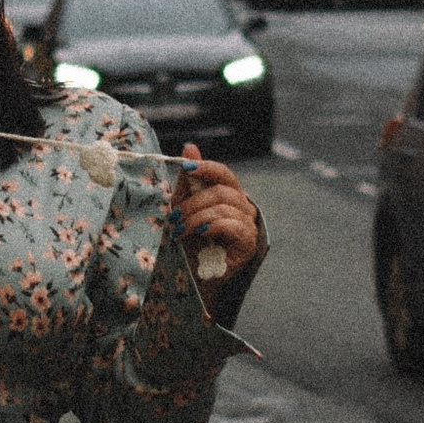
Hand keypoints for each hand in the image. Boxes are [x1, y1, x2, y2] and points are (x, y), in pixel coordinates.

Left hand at [172, 150, 264, 306]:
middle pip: (221, 190)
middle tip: (173, 218)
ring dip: (196, 218)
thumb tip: (189, 146)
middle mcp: (243, 206)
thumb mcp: (183, 206)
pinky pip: (233, 225)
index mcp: (228, 194)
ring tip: (180, 231)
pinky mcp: (249, 243)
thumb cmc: (189, 241)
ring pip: (224, 207)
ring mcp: (248, 224)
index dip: (206, 167)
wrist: (192, 276)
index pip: (223, 173)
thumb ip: (189, 180)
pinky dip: (213, 226)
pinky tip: (201, 234)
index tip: (186, 168)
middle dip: (192, 203)